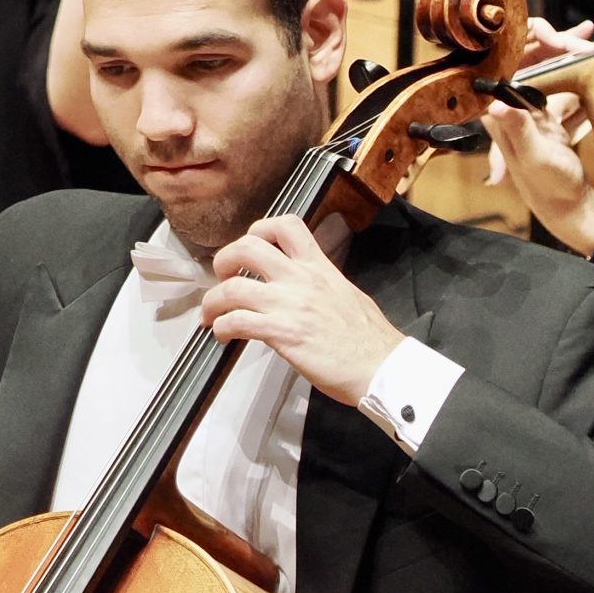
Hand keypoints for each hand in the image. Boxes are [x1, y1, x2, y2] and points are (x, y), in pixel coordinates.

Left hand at [202, 214, 402, 405]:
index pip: (287, 225)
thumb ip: (322, 285)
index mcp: (319, 268)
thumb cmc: (370, 340)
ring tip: (211, 313)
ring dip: (213, 300)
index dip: (260, 229)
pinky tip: (222, 335)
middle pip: (247, 248)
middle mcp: (301, 280)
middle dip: (225, 259)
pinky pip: (237, 322)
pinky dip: (221, 327)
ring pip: (233, 287)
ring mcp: (289, 305)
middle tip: (223, 277)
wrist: (382, 367)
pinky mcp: (282, 333)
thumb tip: (307, 290)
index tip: (251, 245)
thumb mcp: (348, 294)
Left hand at [481, 19, 593, 253]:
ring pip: (545, 70)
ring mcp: (532, 110)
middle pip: (525, 63)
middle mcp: (512, 108)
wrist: (568, 204)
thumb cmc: (549, 185)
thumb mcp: (536, 156)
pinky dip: (576, 69)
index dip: (523, 47)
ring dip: (566, 52)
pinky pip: (561, 84)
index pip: (503, 68)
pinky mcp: (550, 115)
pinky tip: (592, 56)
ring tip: (586, 35)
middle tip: (580, 38)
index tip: (552, 37)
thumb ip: (518, 129)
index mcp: (501, 114)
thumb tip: (495, 103)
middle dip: (551, 43)